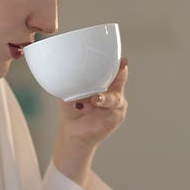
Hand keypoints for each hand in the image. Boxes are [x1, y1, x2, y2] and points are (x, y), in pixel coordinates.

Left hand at [53, 57, 128, 185]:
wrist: (71, 130)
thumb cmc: (71, 108)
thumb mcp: (70, 89)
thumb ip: (73, 79)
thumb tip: (67, 66)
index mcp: (104, 82)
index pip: (114, 69)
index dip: (119, 63)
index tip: (122, 59)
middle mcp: (113, 91)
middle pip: (121, 79)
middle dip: (120, 73)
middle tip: (120, 66)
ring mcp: (116, 104)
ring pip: (116, 97)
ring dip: (105, 97)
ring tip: (95, 99)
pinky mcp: (116, 117)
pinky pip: (112, 111)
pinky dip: (102, 108)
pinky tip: (91, 105)